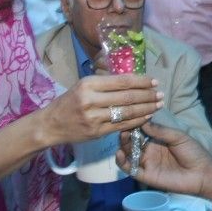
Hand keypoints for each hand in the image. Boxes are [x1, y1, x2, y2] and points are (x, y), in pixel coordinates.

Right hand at [42, 73, 162, 145]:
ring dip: (146, 108)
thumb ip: (105, 82)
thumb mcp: (83, 85)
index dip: (141, 81)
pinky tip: (147, 116)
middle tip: (161, 94)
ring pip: (127, 112)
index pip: (121, 81)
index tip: (155, 81)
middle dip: (147, 95)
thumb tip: (132, 77)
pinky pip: (122, 125)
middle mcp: (91, 100)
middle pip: (127, 97)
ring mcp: (94, 118)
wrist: (50, 125)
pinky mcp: (97, 132)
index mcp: (89, 84)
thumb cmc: (69, 101)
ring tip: (158, 105)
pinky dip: (137, 120)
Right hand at [118, 121, 211, 195]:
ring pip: (128, 154)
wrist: (202, 173)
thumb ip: (161, 131)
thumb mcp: (178, 137)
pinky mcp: (146, 175)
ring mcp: (147, 163)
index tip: (128, 115)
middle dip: (126, 134)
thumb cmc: (193, 152)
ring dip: (122, 145)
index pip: (140, 130)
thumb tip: (143, 121)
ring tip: (122, 137)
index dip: (133, 124)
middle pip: (131, 141)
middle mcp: (149, 150)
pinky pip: (130, 169)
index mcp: (157, 139)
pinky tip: (119, 154)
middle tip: (123, 126)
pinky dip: (122, 162)